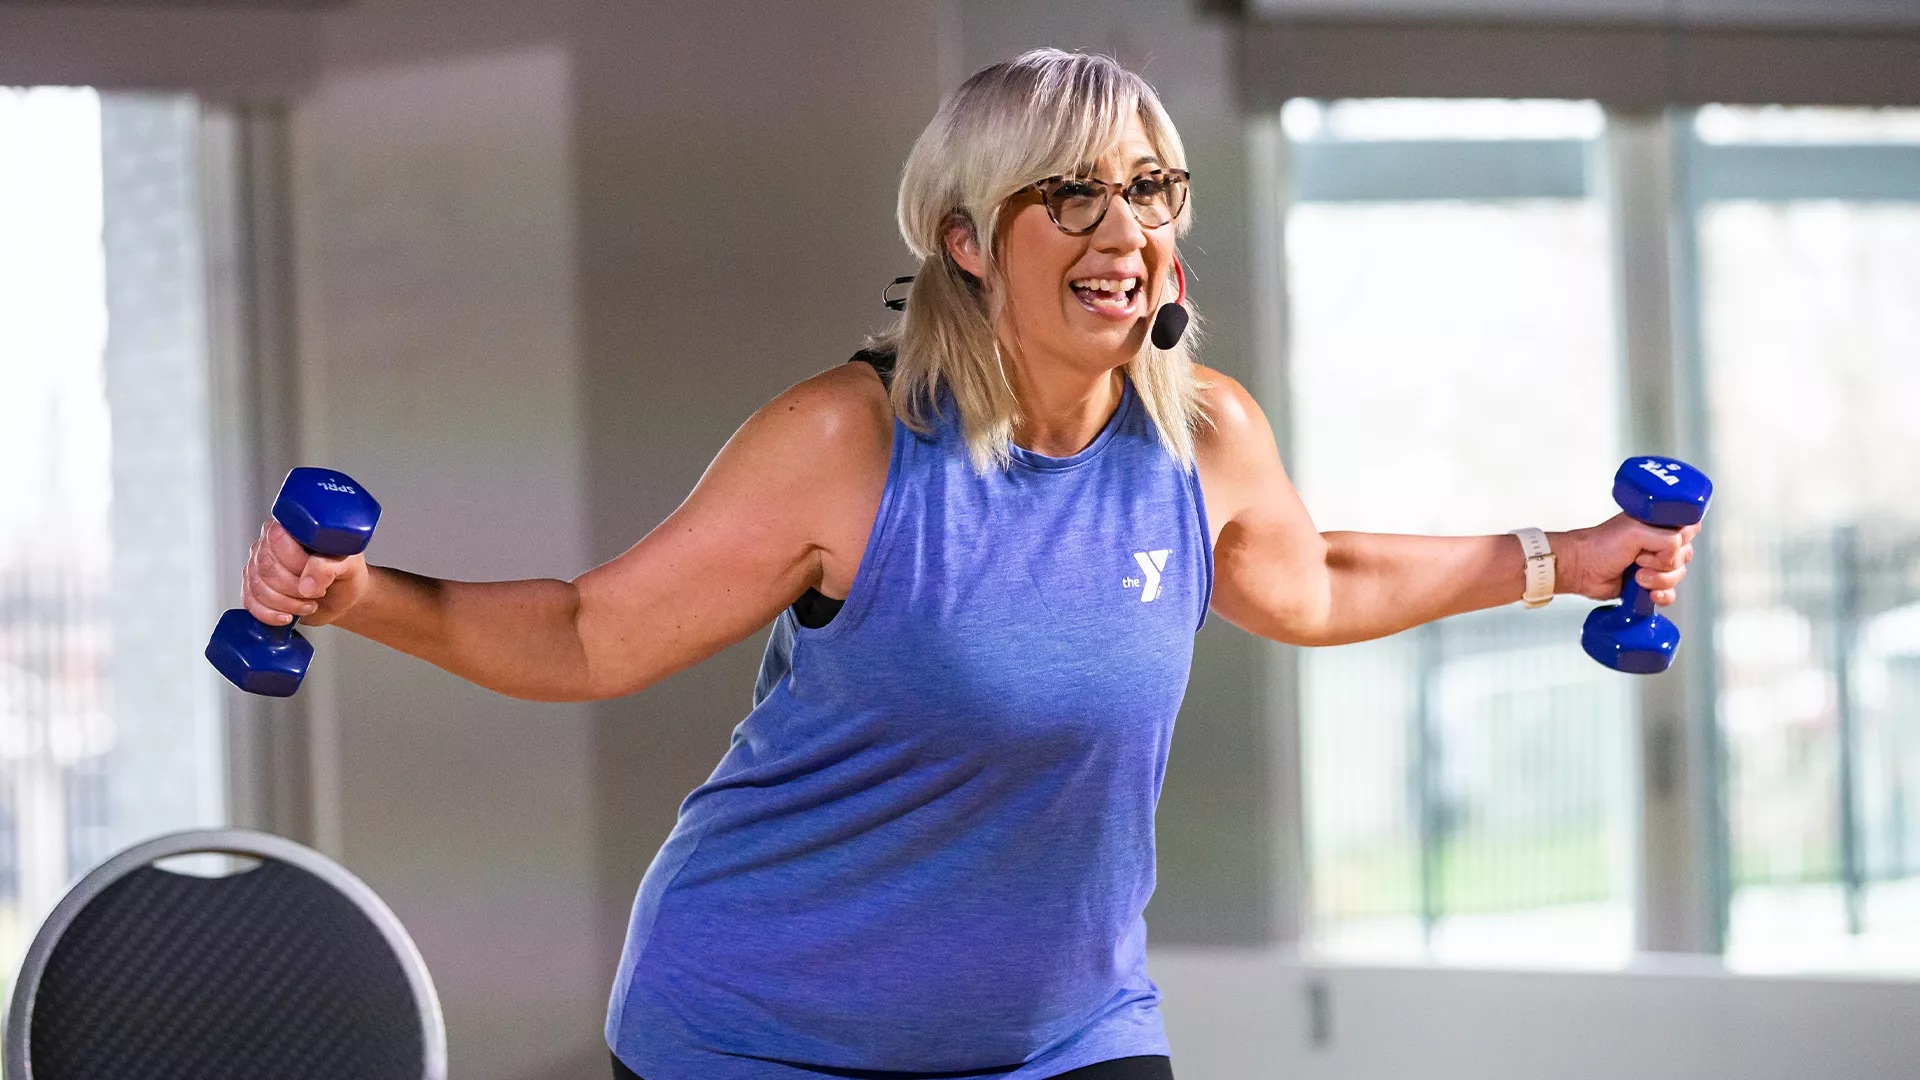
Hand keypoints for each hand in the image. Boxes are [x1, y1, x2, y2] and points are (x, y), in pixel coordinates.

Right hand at [241, 519, 370, 627]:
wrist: (342, 595)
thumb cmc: (345, 573)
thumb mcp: (347, 565)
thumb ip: (329, 566)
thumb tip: (308, 584)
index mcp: (291, 527)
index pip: (278, 539)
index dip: (296, 563)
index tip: (318, 576)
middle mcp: (268, 543)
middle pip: (266, 566)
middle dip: (294, 587)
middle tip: (318, 593)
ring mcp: (257, 565)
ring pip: (257, 586)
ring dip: (286, 603)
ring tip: (309, 604)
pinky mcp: (253, 587)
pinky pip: (250, 602)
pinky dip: (270, 614)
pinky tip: (287, 617)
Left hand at [1555, 513, 1699, 606]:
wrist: (1582, 569)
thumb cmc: (1602, 545)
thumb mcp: (1637, 531)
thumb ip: (1667, 538)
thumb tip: (1675, 555)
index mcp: (1659, 524)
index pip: (1691, 528)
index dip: (1680, 538)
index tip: (1663, 542)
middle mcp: (1660, 543)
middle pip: (1686, 555)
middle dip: (1665, 562)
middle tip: (1640, 558)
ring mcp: (1656, 564)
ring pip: (1679, 575)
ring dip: (1659, 579)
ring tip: (1637, 575)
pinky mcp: (1651, 584)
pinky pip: (1671, 594)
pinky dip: (1662, 595)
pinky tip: (1649, 594)